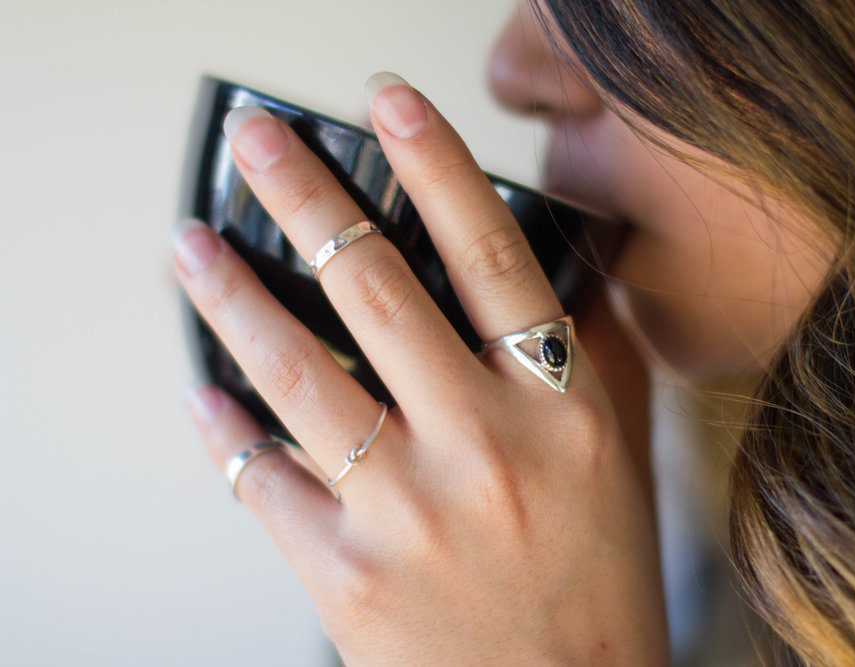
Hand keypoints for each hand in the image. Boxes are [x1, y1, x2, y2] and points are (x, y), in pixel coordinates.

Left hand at [173, 73, 667, 664]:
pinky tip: (202, 395)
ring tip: (192, 247)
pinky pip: (264, 484)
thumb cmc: (597, 589)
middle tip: (261, 145)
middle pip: (376, 291)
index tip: (391, 103)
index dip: (436, 167)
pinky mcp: (346, 578)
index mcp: (560, 411)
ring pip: (298, 375)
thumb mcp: (622, 464)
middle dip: (305, 197)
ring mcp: (409, 513)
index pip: (492, 257)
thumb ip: (597, 363)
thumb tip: (566, 279)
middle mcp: (485, 449)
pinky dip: (223, 435)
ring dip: (232, 299)